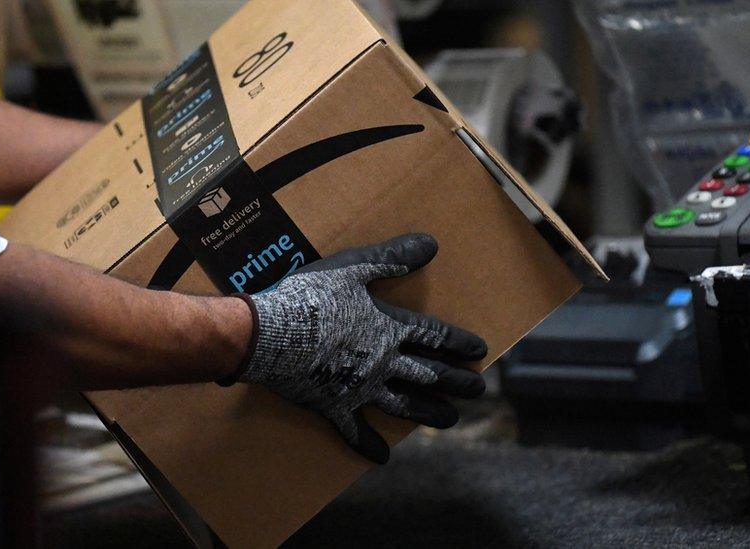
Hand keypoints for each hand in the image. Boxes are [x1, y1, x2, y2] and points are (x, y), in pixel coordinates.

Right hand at [233, 233, 487, 463]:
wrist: (269, 335)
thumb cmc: (310, 297)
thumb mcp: (353, 267)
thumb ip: (392, 257)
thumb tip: (431, 244)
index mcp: (388, 328)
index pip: (435, 336)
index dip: (459, 342)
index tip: (479, 351)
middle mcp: (382, 362)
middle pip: (429, 374)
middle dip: (457, 383)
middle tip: (478, 390)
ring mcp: (360, 389)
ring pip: (404, 405)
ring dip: (430, 413)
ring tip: (451, 419)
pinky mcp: (334, 406)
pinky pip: (355, 431)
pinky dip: (369, 445)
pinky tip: (383, 457)